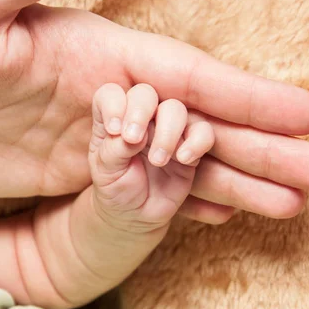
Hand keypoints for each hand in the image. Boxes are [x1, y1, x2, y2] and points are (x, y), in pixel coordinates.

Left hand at [89, 83, 213, 232]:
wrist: (136, 215)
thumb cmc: (116, 188)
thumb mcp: (104, 173)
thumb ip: (113, 150)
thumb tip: (133, 136)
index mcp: (115, 118)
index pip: (111, 94)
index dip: (113, 105)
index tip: (114, 131)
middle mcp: (141, 117)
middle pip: (145, 93)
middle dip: (140, 111)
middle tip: (133, 139)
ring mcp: (167, 129)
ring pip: (175, 108)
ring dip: (167, 132)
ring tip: (157, 160)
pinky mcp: (191, 145)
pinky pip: (204, 131)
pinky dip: (197, 141)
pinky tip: (184, 159)